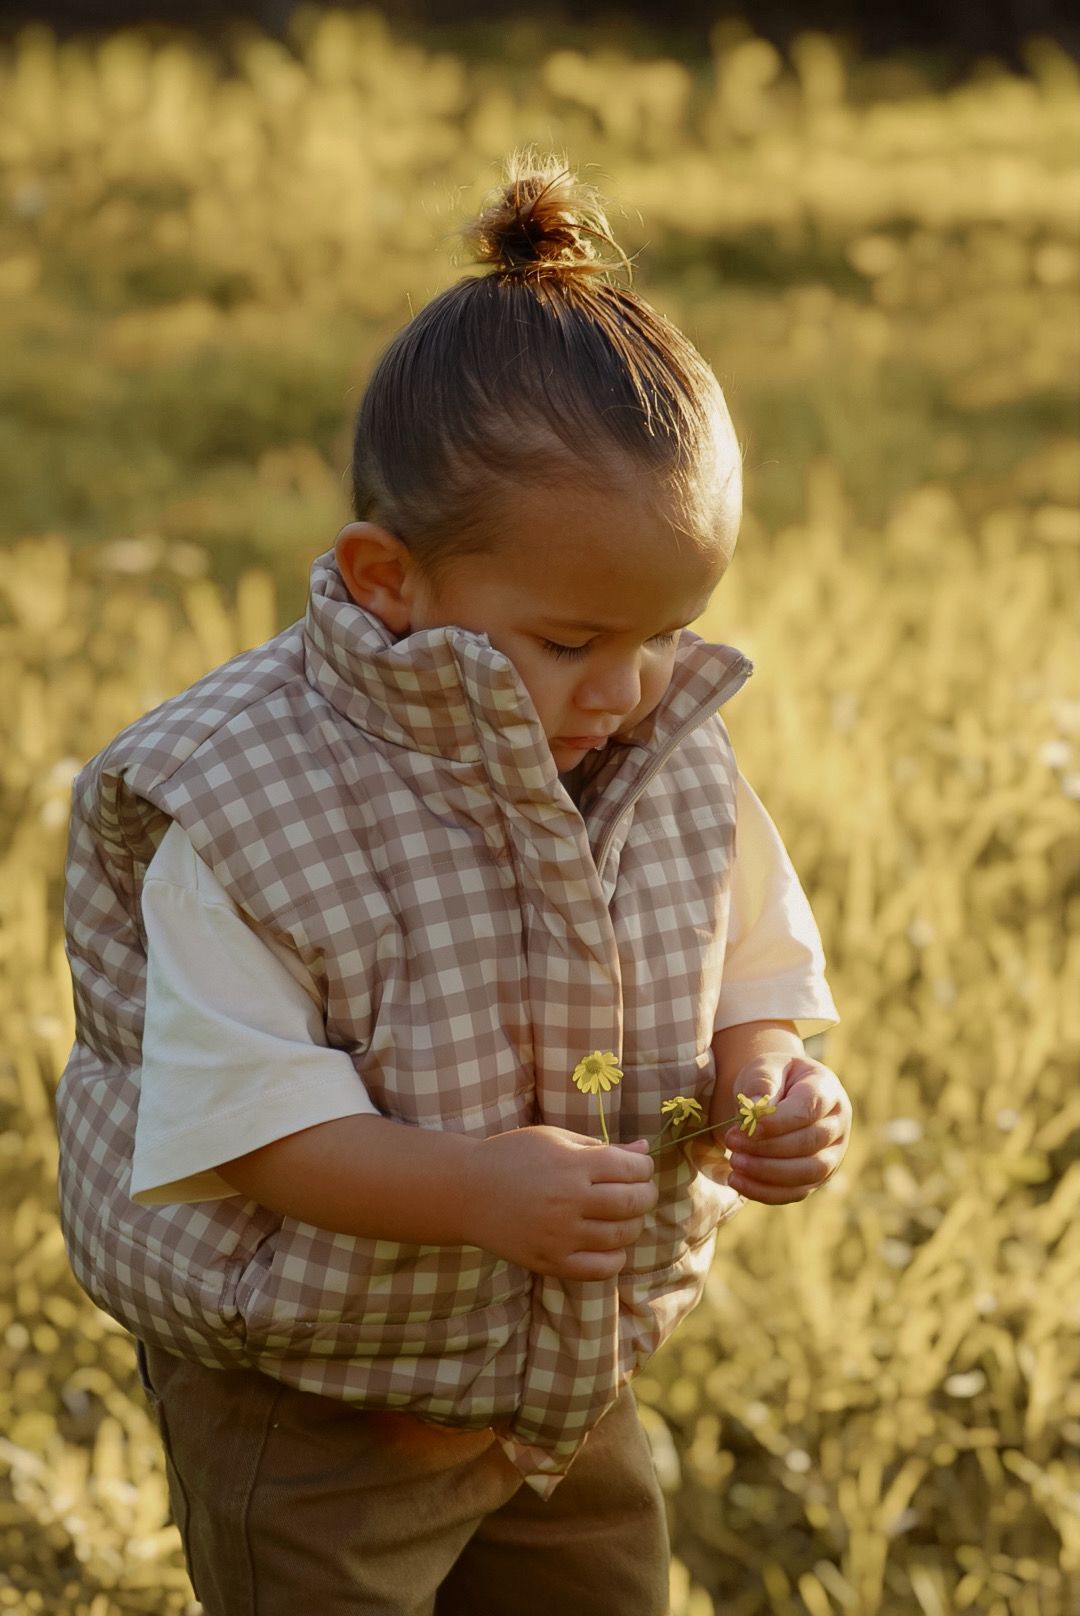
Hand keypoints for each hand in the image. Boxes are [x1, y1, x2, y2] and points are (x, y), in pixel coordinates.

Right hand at [463, 1126, 658, 1280]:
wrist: (465, 1191)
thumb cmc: (512, 1156)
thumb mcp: (554, 1138)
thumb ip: (601, 1146)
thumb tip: (644, 1151)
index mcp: (573, 1164)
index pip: (632, 1169)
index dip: (643, 1167)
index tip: (638, 1167)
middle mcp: (570, 1200)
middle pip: (634, 1203)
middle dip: (646, 1195)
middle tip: (639, 1192)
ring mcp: (560, 1235)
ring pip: (622, 1236)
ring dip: (632, 1225)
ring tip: (622, 1216)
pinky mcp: (549, 1261)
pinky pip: (600, 1269)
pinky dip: (615, 1258)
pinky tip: (608, 1244)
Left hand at [691, 1054, 851, 1204]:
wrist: (778, 1094)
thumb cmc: (773, 1079)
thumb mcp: (765, 1068)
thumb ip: (762, 1083)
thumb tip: (755, 1110)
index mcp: (827, 1091)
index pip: (809, 1109)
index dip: (778, 1121)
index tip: (747, 1126)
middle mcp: (837, 1125)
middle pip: (810, 1143)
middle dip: (768, 1147)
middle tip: (732, 1142)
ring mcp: (832, 1155)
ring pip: (807, 1172)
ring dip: (767, 1172)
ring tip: (735, 1163)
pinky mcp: (816, 1178)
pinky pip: (795, 1192)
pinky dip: (766, 1192)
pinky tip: (738, 1182)